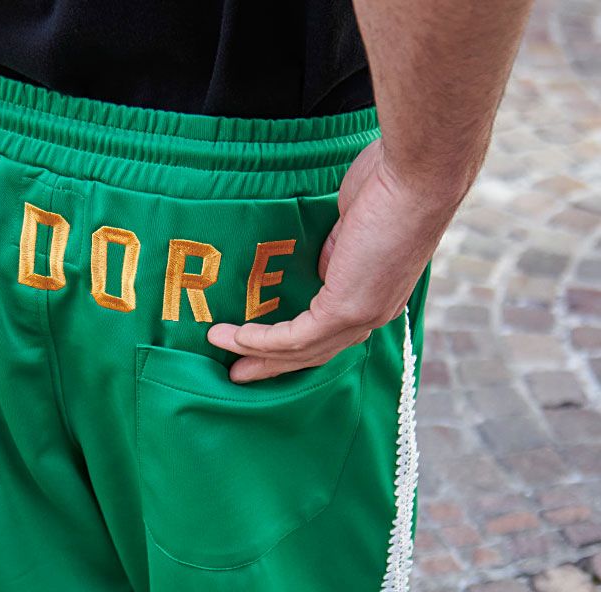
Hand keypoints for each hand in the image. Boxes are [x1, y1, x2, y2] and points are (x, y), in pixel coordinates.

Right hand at [207, 137, 467, 382]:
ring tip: (221, 348)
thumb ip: (338, 250)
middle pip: (313, 354)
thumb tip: (322, 266)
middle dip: (270, 364)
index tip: (260, 347)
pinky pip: (293, 337)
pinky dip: (260, 340)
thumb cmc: (393, 180)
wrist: (417, 174)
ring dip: (256, 354)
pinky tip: (235, 336)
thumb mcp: (356, 222)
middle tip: (237, 371)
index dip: (294, 346)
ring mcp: (361, 316)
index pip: (331, 334)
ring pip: (300, 352)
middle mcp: (372, 314)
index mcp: (376, 295)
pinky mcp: (346, 310)